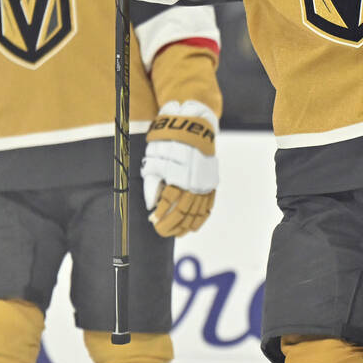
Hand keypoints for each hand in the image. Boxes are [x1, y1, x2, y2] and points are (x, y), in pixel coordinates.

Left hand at [141, 103, 217, 236]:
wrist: (193, 129)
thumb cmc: (169, 144)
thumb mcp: (155, 159)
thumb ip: (151, 183)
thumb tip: (151, 205)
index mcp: (179, 174)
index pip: (169, 200)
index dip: (160, 213)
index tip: (153, 220)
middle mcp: (194, 181)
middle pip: (183, 210)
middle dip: (171, 224)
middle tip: (161, 231)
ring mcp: (205, 183)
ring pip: (196, 211)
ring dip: (185, 225)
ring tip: (176, 233)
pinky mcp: (211, 184)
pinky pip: (208, 206)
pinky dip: (201, 219)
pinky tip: (192, 228)